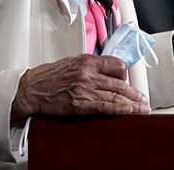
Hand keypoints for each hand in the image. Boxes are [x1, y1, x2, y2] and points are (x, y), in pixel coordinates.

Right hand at [11, 54, 150, 122]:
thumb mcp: (71, 64)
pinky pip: (106, 106)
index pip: (117, 64)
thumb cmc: (47, 78)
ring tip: (142, 109)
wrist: (30, 90)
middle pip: (120, 82)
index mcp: (86, 60)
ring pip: (116, 95)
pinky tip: (129, 111)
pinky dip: (120, 109)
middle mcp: (88, 73)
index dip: (126, 75)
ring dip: (133, 103)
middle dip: (135, 93)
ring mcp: (85, 88)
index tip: (130, 82)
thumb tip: (104, 74)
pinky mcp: (81, 103)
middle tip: (143, 100)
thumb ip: (89, 68)